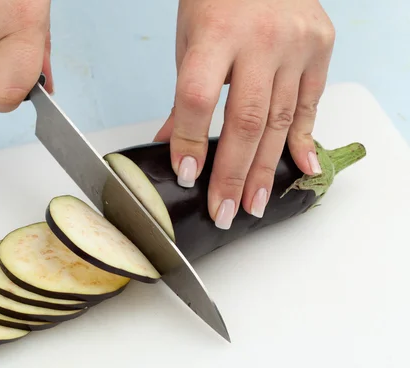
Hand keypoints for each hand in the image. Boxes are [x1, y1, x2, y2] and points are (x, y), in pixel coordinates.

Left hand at [154, 0, 334, 228]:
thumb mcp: (189, 40)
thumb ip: (183, 94)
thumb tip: (170, 145)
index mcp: (216, 32)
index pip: (198, 97)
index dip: (190, 141)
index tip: (186, 176)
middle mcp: (260, 39)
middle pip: (245, 120)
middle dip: (232, 173)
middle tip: (224, 211)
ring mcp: (296, 45)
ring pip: (280, 120)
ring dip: (265, 169)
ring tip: (253, 204)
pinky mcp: (321, 48)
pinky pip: (311, 104)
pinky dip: (304, 140)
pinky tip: (299, 170)